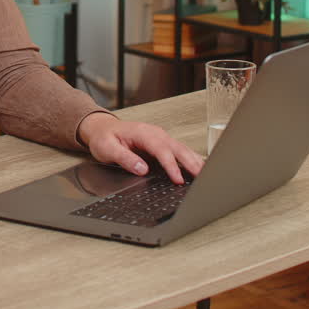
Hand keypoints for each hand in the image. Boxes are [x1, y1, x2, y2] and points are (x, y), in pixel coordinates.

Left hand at [77, 112, 203, 184]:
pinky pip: (179, 151)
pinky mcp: (162, 144)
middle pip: (177, 148)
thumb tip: (142, 169)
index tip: (177, 179)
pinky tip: (199, 168)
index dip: (171, 165)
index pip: (161, 150)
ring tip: (206, 175)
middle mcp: (155, 133)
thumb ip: (124, 158)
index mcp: (142, 133)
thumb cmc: (104, 137)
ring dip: (194, 161)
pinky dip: (191, 159)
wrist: (102, 128)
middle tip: (202, 178)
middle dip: (191, 163)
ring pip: (182, 149)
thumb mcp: (107, 148)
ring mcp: (160, 138)